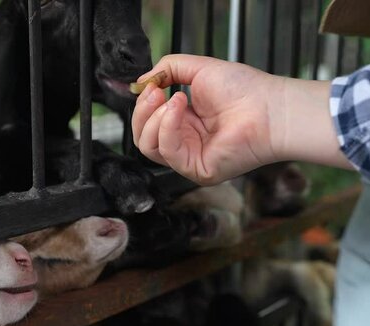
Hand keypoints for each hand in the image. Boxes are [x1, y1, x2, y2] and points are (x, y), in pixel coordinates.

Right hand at [132, 55, 281, 184]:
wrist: (270, 107)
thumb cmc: (245, 90)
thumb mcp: (198, 69)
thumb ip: (167, 69)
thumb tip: (141, 82)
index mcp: (184, 123)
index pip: (148, 122)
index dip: (143, 104)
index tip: (150, 85)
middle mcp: (185, 142)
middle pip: (142, 137)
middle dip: (142, 112)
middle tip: (156, 92)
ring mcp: (189, 158)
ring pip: (149, 147)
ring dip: (154, 119)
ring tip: (173, 99)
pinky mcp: (196, 169)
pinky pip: (168, 152)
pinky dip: (167, 127)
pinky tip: (180, 109)